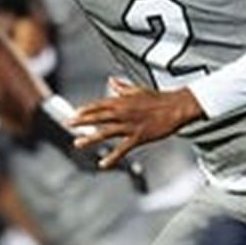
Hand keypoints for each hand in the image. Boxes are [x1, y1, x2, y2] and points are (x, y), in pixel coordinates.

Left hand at [71, 78, 202, 169]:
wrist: (176, 107)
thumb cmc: (159, 98)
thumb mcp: (138, 89)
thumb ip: (122, 87)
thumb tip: (112, 80)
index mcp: (122, 101)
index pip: (98, 105)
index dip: (85, 110)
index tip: (75, 113)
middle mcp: (123, 112)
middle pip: (97, 117)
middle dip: (81, 122)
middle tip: (68, 125)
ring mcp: (130, 125)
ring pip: (105, 133)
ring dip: (90, 138)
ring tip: (78, 143)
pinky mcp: (138, 137)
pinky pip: (122, 148)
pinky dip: (112, 157)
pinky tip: (103, 163)